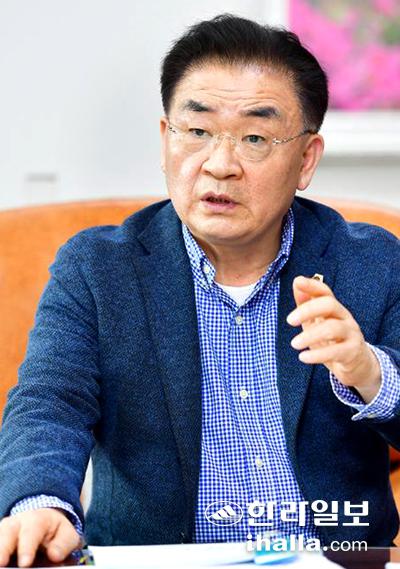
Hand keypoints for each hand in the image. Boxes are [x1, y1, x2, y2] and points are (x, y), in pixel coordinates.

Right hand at [0, 508, 80, 567]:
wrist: (45, 521)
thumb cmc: (55, 531)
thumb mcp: (66, 534)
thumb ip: (63, 544)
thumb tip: (54, 555)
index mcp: (37, 520)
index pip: (31, 532)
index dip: (27, 548)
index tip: (25, 563)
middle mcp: (17, 524)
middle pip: (7, 532)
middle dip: (3, 549)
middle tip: (2, 564)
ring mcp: (5, 532)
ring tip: (0, 564)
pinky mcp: (1, 541)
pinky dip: (0, 553)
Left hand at [287, 275, 380, 402]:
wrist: (357, 364)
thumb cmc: (333, 340)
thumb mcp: (317, 322)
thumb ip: (306, 303)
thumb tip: (296, 282)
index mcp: (334, 309)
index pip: (325, 292)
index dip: (312, 285)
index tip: (297, 281)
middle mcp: (344, 317)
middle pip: (329, 304)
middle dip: (308, 310)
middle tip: (289, 320)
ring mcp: (351, 334)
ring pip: (333, 328)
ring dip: (310, 335)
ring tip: (295, 344)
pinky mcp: (353, 352)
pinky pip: (336, 351)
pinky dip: (318, 355)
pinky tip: (304, 357)